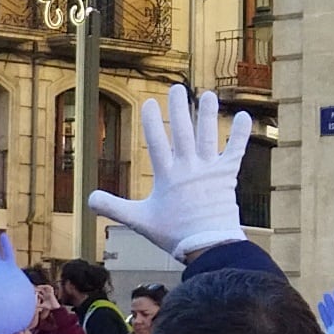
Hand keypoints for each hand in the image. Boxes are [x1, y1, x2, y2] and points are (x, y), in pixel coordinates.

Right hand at [87, 83, 253, 258]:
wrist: (207, 245)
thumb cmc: (173, 234)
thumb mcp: (138, 220)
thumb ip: (113, 207)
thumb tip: (88, 199)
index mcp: (167, 175)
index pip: (156, 142)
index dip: (151, 121)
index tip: (148, 102)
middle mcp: (188, 167)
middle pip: (182, 131)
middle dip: (179, 108)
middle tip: (177, 89)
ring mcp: (209, 170)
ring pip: (208, 136)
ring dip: (208, 115)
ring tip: (207, 95)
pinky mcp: (227, 175)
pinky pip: (236, 151)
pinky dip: (241, 134)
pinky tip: (245, 116)